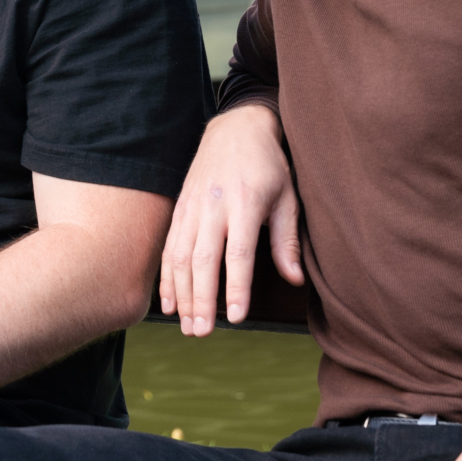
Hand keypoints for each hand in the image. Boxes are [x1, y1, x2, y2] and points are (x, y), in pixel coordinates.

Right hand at [159, 104, 302, 334]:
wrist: (237, 128)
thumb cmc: (268, 166)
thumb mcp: (287, 198)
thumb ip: (286, 240)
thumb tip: (295, 279)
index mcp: (244, 203)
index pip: (238, 253)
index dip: (235, 287)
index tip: (235, 317)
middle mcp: (213, 206)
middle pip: (202, 259)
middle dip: (200, 299)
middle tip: (201, 332)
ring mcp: (192, 206)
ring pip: (180, 256)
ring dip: (180, 294)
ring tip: (186, 326)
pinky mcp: (180, 208)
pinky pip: (169, 247)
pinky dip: (166, 277)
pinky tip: (168, 303)